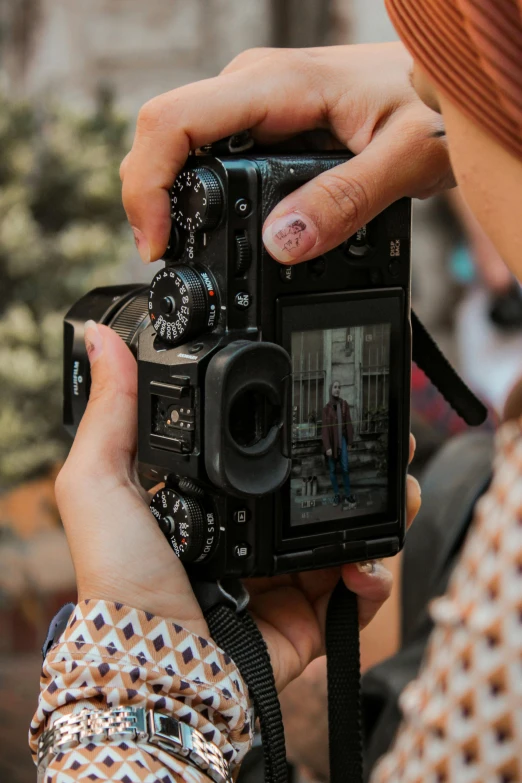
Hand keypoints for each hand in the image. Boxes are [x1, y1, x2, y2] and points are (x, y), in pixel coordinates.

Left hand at [55, 326, 420, 691]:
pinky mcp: (309, 615)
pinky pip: (356, 589)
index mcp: (210, 501)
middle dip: (354, 460)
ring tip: (397, 490)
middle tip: (380, 439)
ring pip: (346, 530)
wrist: (159, 667)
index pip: (263, 452)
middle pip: (315, 487)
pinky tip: (365, 564)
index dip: (298, 425)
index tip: (328, 397)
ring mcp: (283, 576)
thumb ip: (111, 413)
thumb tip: (103, 341)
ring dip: (380, 508)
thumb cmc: (122, 582)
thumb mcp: (101, 485)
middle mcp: (249, 534)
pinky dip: (374, 574)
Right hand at [120, 42, 451, 263]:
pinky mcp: (262, 125)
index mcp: (277, 86)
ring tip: (191, 253)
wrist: (441, 85)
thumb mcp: (406, 157)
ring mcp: (254, 105)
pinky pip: (210, 157)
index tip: (158, 244)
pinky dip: (201, 198)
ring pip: (182, 150)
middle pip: (163, 138)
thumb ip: (347, 200)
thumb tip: (282, 243)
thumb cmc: (432, 106)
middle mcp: (253, 88)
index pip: (172, 122)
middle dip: (154, 201)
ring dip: (175, 201)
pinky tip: (216, 231)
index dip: (149, 187)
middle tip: (171, 260)